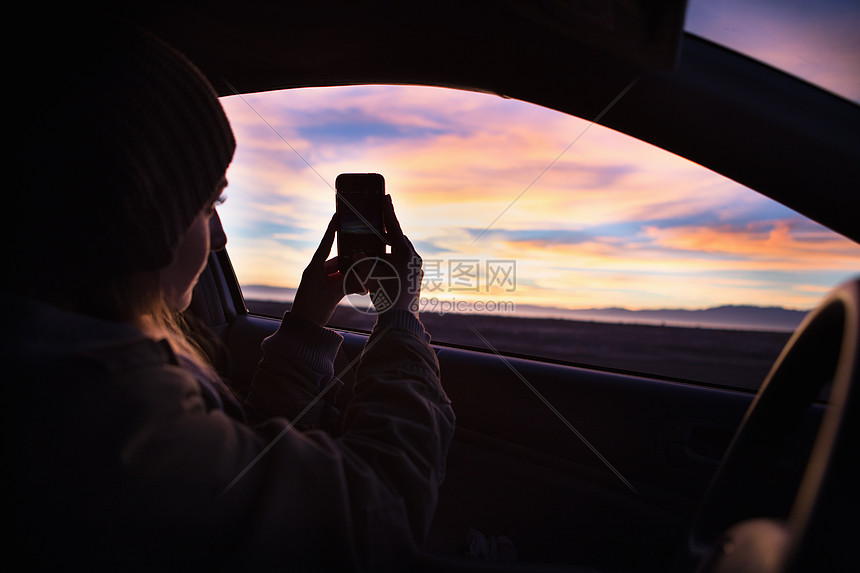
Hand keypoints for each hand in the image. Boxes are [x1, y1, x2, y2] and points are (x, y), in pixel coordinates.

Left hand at [290, 215, 363, 325]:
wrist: (303, 331)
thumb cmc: (312, 311)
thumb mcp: (331, 296)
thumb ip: (348, 284)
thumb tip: (364, 278)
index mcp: (314, 268)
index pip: (325, 244)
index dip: (332, 230)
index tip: (338, 216)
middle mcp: (317, 272)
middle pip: (339, 261)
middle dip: (354, 264)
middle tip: (368, 263)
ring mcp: (322, 282)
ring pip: (342, 273)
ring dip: (354, 277)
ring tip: (367, 281)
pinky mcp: (325, 291)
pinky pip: (340, 283)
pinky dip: (350, 285)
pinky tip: (362, 289)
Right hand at [362, 195, 422, 315]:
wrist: (400, 319)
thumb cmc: (386, 294)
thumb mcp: (370, 273)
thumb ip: (362, 260)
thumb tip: (355, 253)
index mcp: (405, 252)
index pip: (394, 226)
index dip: (387, 211)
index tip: (386, 196)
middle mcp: (414, 259)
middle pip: (398, 240)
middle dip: (386, 235)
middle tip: (377, 226)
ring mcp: (416, 270)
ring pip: (401, 254)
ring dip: (388, 251)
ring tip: (376, 250)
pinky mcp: (415, 280)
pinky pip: (403, 265)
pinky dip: (391, 263)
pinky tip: (382, 267)